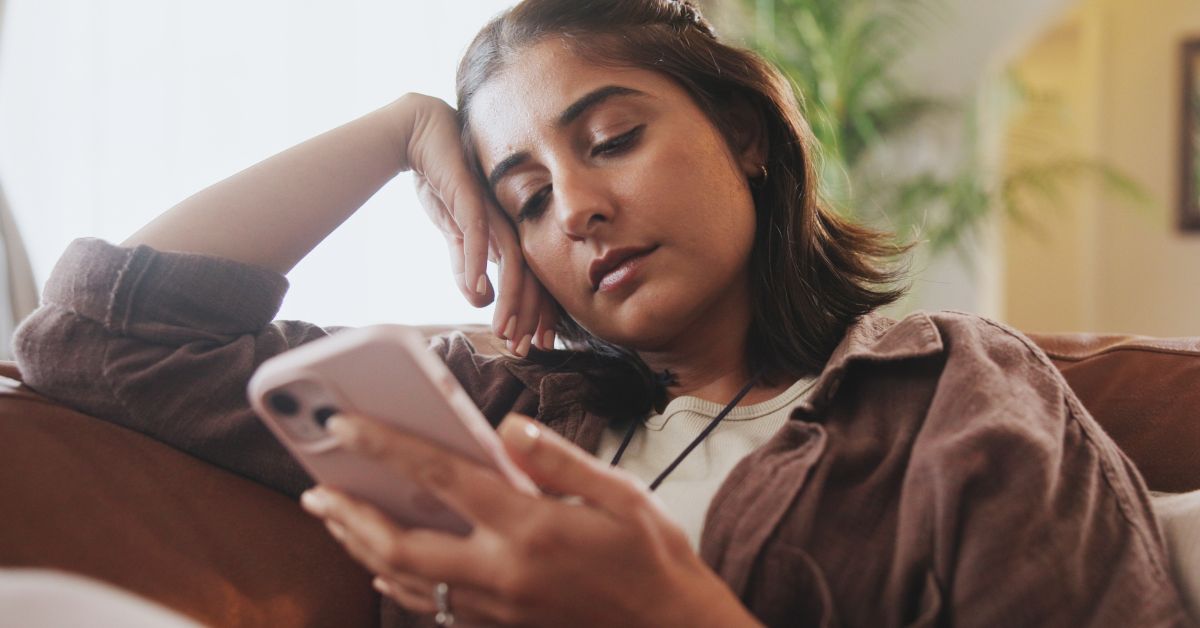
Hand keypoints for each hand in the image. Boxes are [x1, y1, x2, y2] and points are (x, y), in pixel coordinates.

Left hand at [300, 413, 762, 627]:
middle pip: (401, 546)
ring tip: (334, 518)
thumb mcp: (622, 495)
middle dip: (349, 515)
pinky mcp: (500, 626)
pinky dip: (395, 583)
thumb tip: (507, 426)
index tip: (342, 423)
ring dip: (361, 548)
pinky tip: (382, 566)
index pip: (442, 479)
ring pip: (406, 581)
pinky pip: (430, 607)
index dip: (386, 446)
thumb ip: (559, 460)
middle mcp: (503, 572)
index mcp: (531, 528)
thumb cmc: (651, 557)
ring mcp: (496, 608)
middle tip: (315, 489)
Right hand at [400, 93, 557, 353]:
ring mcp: (494, 209)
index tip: (536, 344)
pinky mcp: (471, 196)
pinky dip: (478, 264)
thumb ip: (465, 265)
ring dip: (510, 298)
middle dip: (529, 315)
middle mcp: (511, 221)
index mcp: (512, 230)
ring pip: (512, 260)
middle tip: (525, 349)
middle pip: (531, 274)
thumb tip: (478, 299)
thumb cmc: (443, 181)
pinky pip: (479, 234)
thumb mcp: (454, 232)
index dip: (537, 312)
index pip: (534, 277)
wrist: (422, 135)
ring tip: (503, 329)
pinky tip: (477, 290)